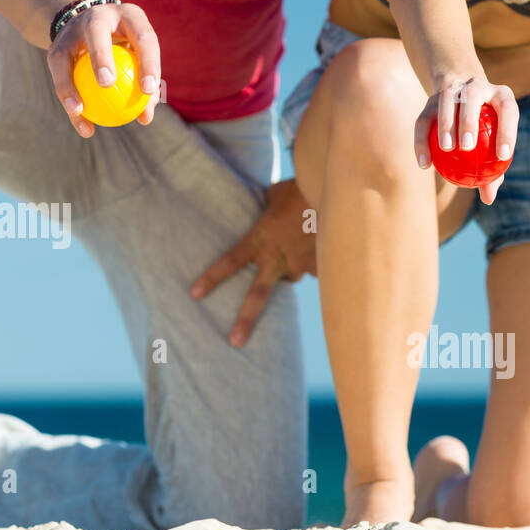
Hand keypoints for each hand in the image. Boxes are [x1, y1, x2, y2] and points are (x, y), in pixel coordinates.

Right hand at [45, 1, 161, 137]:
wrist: (95, 28)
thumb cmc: (131, 50)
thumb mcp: (142, 60)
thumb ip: (145, 86)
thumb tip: (146, 117)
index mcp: (130, 16)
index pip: (143, 38)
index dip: (148, 62)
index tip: (147, 90)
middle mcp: (99, 16)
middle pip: (96, 31)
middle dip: (100, 55)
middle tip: (107, 84)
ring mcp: (74, 29)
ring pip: (66, 54)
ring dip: (69, 83)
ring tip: (78, 110)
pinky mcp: (57, 45)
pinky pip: (59, 74)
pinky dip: (67, 98)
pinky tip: (83, 127)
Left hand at [189, 179, 316, 346]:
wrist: (335, 190)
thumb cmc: (300, 187)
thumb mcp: (274, 195)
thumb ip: (264, 209)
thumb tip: (263, 210)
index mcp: (261, 238)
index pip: (231, 261)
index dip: (212, 278)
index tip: (194, 294)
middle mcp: (278, 257)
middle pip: (258, 295)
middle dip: (245, 320)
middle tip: (235, 342)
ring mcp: (301, 264)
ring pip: (293, 275)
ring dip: (295, 264)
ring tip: (302, 240)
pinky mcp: (322, 266)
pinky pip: (318, 268)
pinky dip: (318, 258)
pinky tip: (322, 241)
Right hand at [413, 76, 518, 205]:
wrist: (463, 99)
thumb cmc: (487, 132)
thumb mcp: (494, 147)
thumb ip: (493, 171)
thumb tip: (488, 198)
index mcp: (501, 95)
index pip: (507, 110)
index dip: (507, 131)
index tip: (503, 156)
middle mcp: (478, 86)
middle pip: (472, 97)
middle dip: (469, 120)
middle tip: (467, 146)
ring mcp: (454, 89)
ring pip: (447, 101)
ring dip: (445, 124)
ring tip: (446, 148)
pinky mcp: (432, 98)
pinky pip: (424, 120)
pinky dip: (422, 141)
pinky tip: (424, 164)